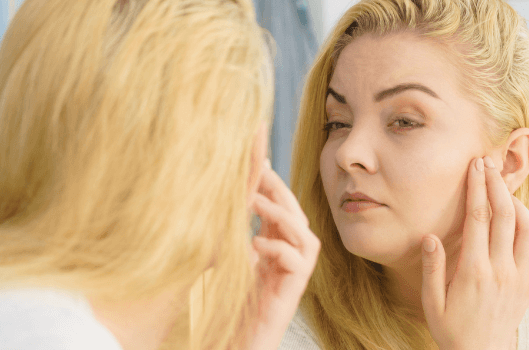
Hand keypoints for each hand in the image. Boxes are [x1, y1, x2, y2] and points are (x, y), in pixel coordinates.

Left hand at [246, 160, 319, 349]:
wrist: (239, 343)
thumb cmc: (231, 306)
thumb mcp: (229, 262)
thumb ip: (233, 237)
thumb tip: (223, 202)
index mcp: (276, 249)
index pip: (280, 209)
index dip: (272, 185)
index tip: (257, 161)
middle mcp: (291, 260)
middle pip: (297, 217)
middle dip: (281, 192)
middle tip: (261, 172)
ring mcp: (295, 277)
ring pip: (305, 237)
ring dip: (282, 217)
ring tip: (256, 204)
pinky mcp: (293, 293)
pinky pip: (297, 264)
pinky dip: (278, 249)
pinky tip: (255, 245)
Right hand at [420, 156, 528, 349]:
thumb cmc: (452, 329)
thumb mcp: (431, 302)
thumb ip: (431, 268)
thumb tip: (429, 236)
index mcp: (474, 271)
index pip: (478, 218)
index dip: (477, 187)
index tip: (475, 166)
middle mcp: (501, 270)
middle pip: (505, 215)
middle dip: (497, 184)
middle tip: (488, 164)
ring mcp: (519, 277)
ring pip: (528, 228)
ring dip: (517, 203)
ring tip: (503, 190)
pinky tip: (520, 220)